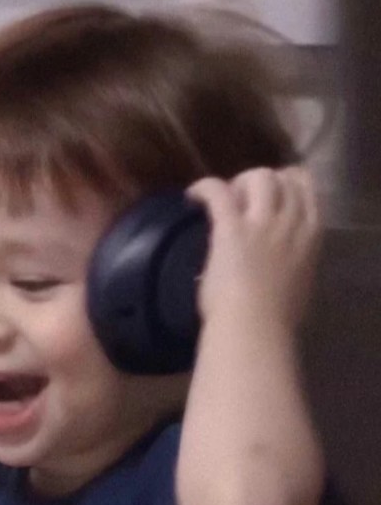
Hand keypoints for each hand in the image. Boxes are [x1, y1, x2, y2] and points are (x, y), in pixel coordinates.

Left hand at [187, 166, 321, 329]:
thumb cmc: (275, 319)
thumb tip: (276, 267)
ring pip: (258, 177)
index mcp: (312, 238)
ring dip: (239, 181)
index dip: (287, 184)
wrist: (255, 327)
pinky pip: (218, 191)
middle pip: (282, 179)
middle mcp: (291, 222)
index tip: (270, 193)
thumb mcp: (297, 285)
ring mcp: (263, 222)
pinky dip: (204, 187)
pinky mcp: (232, 227)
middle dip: (262, 181)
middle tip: (241, 197)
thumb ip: (290, 265)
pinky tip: (192, 195)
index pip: (307, 191)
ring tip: (223, 197)